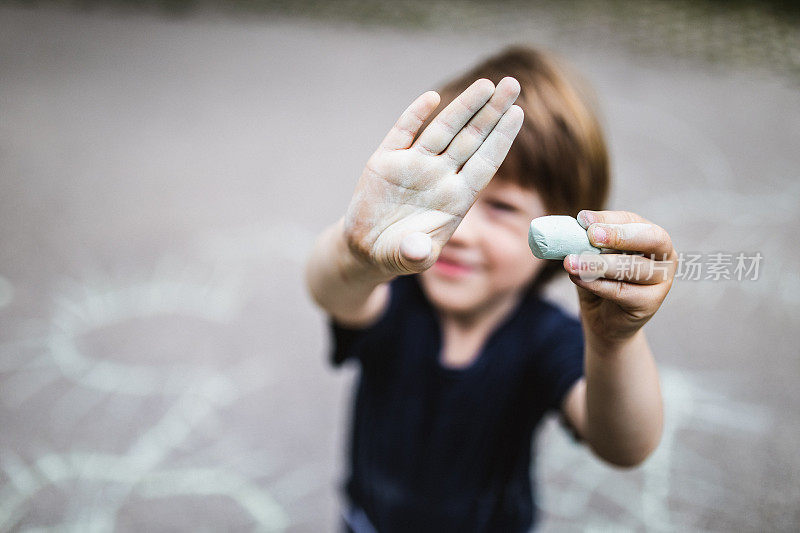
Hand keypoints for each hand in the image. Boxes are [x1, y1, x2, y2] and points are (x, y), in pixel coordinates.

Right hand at [343, 77, 523, 275]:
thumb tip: (418, 249)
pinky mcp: (385, 161)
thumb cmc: (400, 253)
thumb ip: (417, 254)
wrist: (367, 248)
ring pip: (443, 129)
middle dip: (491, 111)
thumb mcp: (412, 258)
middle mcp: (439, 176)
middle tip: (512, 84)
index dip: (501, 138)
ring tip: (486, 84)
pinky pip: (403, 132)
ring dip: (463, 106)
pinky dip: (415, 115)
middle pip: (471, 138)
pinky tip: (432, 98)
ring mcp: (414, 165)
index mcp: (456, 197)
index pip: (485, 162)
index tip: (518, 113)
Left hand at [563, 210, 676, 345]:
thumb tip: (570, 230)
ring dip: (599, 264)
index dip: (608, 219)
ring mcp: (662, 280)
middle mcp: (664, 255)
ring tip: (571, 263)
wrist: (603, 318)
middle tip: (591, 235)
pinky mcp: (651, 302)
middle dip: (618, 235)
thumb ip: (586, 243)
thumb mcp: (591, 256)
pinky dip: (597, 284)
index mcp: (650, 235)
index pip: (632, 221)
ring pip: (634, 268)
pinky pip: (623, 291)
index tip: (583, 220)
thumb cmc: (599, 279)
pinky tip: (578, 278)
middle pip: (650, 239)